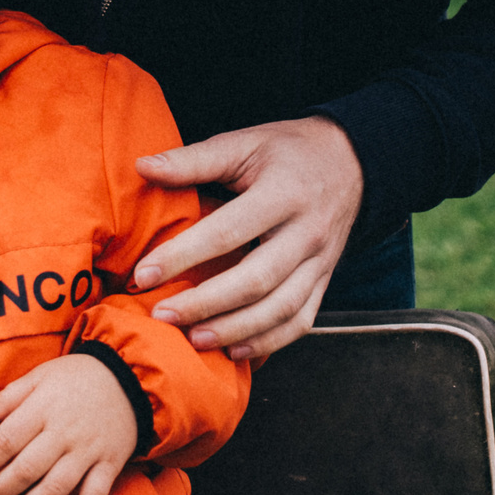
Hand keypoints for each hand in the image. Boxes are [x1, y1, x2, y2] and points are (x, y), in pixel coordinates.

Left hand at [0, 354, 137, 494]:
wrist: (129, 380)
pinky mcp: (109, 466)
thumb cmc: (75, 379)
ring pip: (55, 488)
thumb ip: (6, 399)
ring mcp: (89, 452)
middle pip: (27, 469)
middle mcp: (65, 432)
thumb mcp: (39, 377)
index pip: (7, 440)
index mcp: (43, 408)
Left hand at [130, 116, 363, 361]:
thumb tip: (142, 167)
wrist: (351, 162)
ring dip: (235, 329)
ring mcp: (320, 261)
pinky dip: (269, 341)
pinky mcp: (325, 281)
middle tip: (163, 316)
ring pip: (280, 308)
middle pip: (256, 279)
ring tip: (194, 339)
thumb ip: (194, 159)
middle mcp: (306, 232)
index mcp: (283, 193)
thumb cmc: (288, 151)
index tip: (144, 274)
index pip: (228, 231)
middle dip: (206, 304)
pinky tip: (235, 350)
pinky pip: (301, 321)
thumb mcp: (244, 144)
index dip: (183, 255)